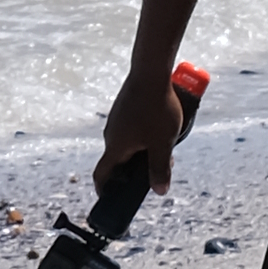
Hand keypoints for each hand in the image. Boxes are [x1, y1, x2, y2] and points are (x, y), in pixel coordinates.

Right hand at [96, 61, 190, 200]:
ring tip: (165, 141)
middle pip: (119, 158)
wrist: (151, 70)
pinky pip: (132, 126)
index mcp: (115, 147)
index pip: (102, 174)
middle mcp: (110, 133)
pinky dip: (144, 131)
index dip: (104, 189)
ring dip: (143, 146)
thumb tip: (160, 191)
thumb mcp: (163, 142)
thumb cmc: (156, 108)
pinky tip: (161, 124)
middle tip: (159, 165)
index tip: (110, 198)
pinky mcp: (125, 105)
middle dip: (137, 166)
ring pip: (128, 140)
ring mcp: (117, 118)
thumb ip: (160, 167)